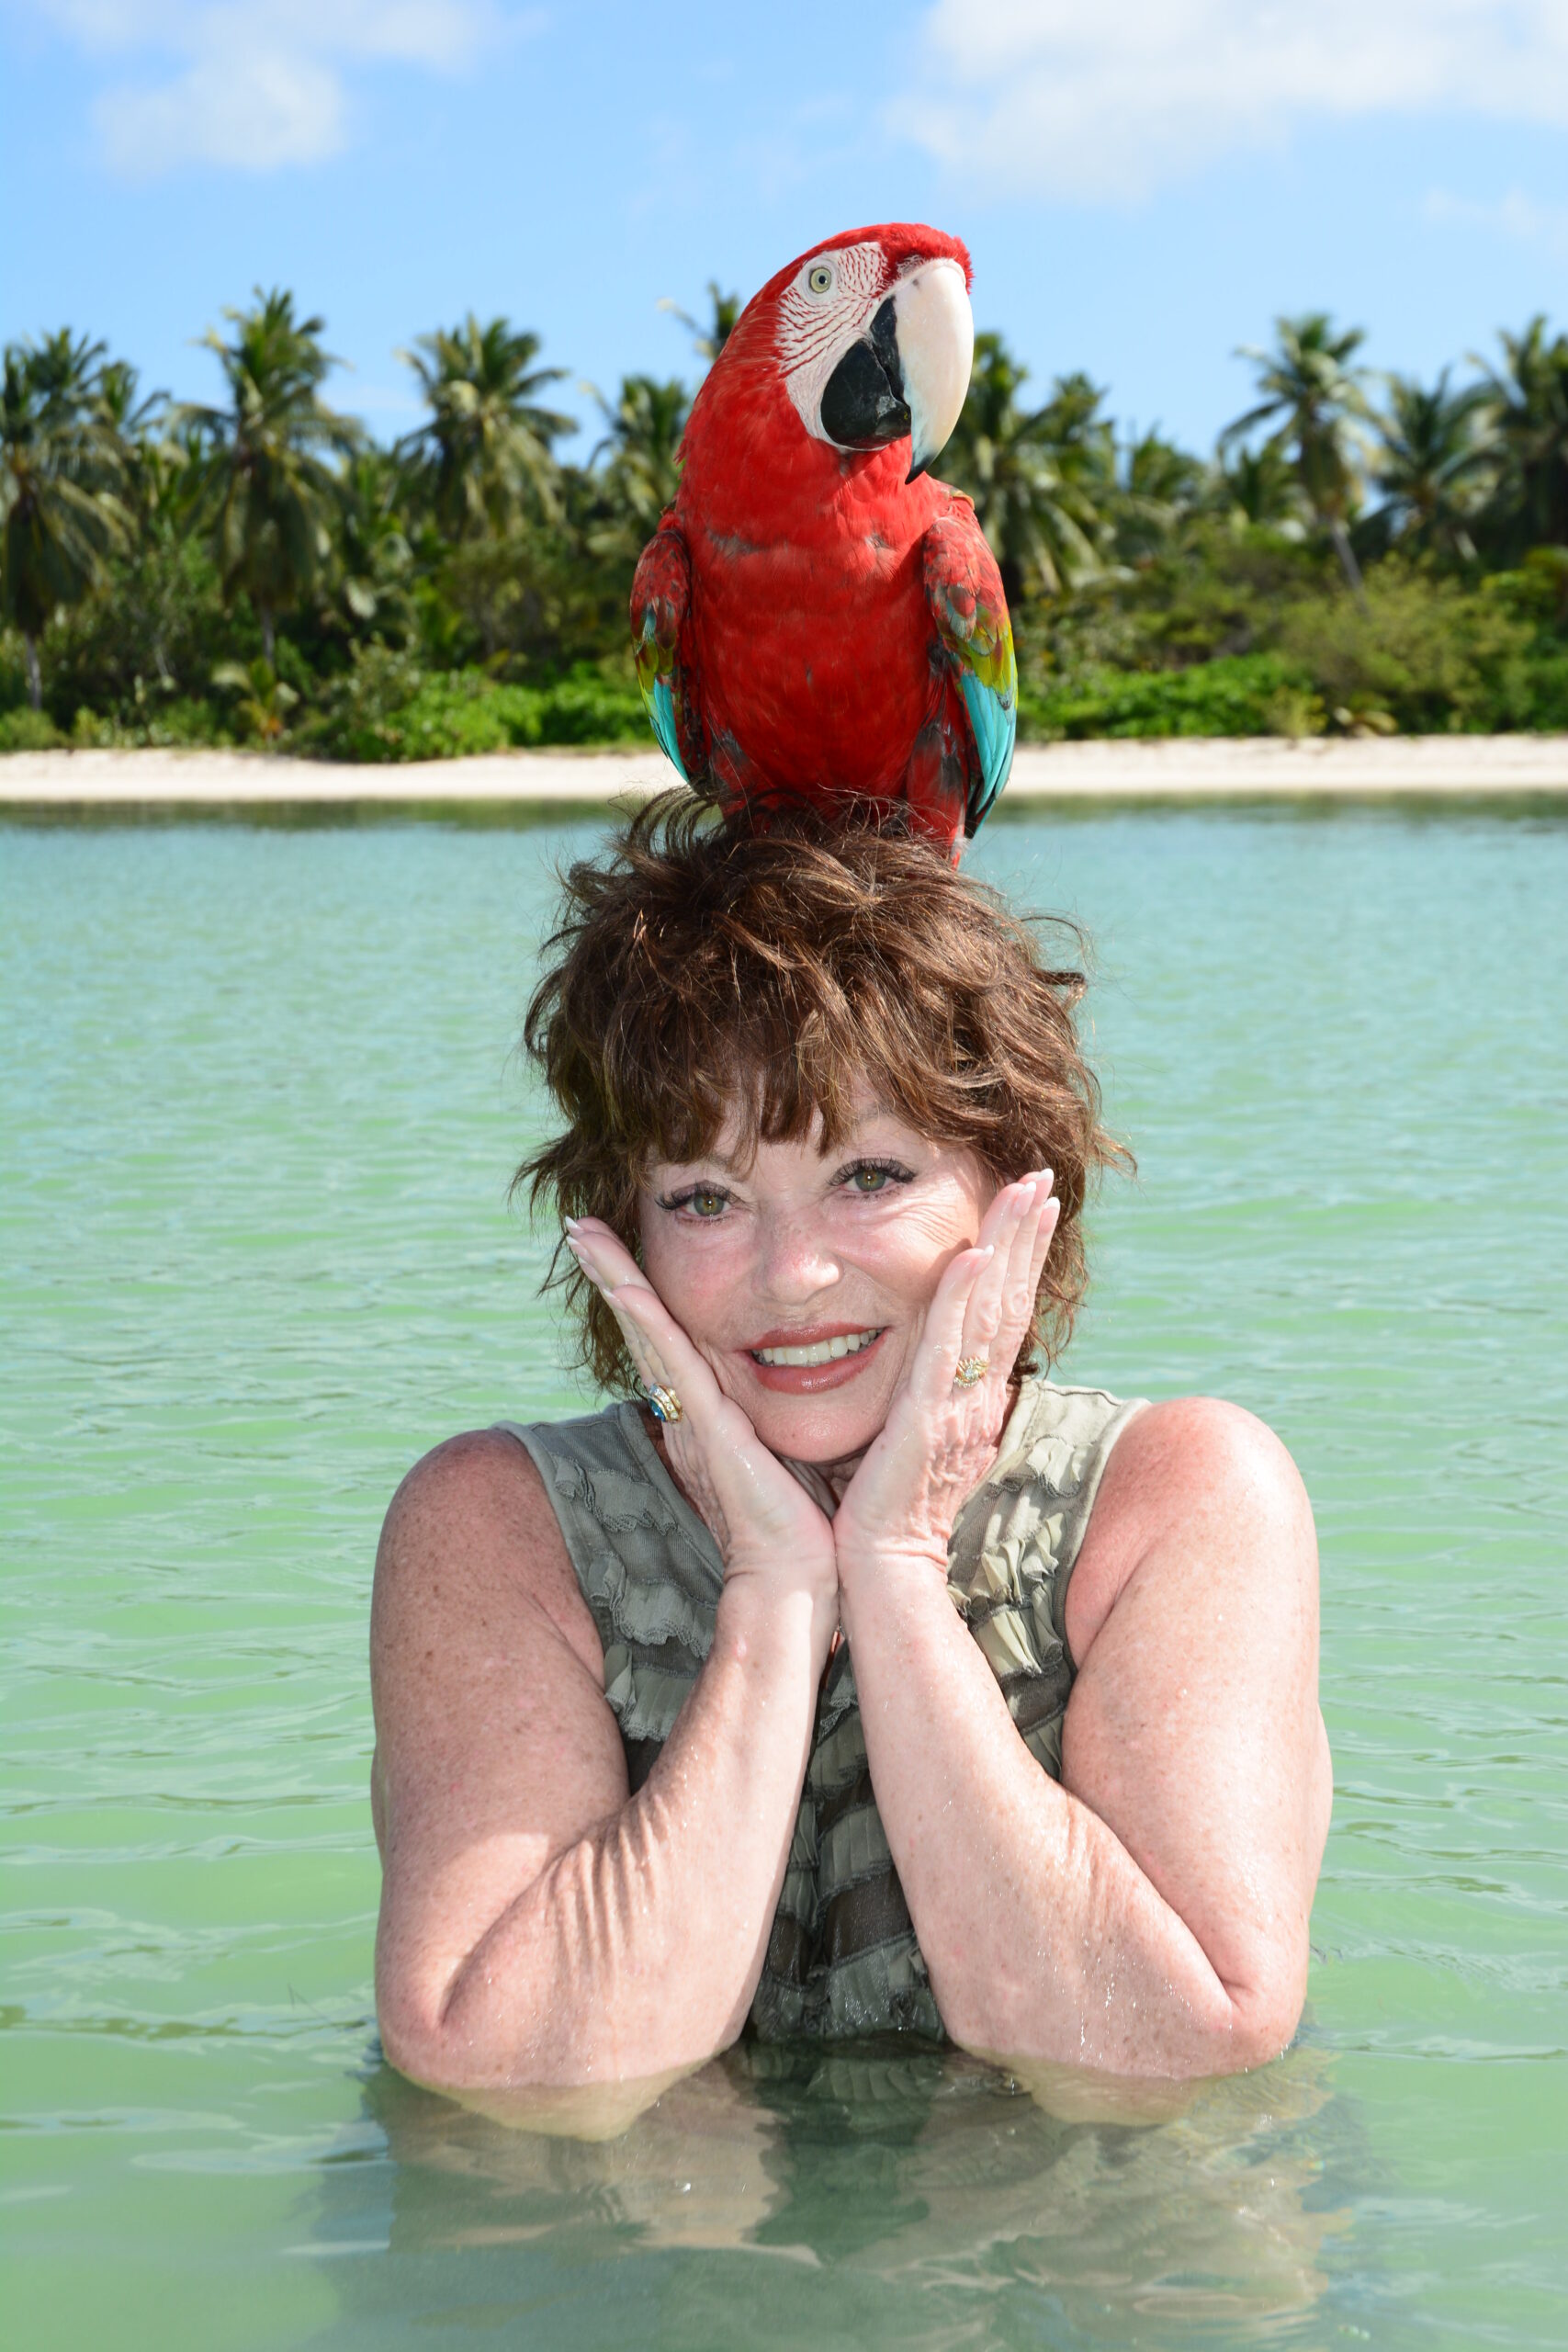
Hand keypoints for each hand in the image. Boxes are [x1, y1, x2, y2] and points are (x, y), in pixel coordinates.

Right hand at [563, 1220, 838, 1620]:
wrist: (797, 1571)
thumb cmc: (798, 1516)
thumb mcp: (781, 1446)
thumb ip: (772, 1413)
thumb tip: (791, 1378)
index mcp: (704, 1406)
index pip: (664, 1333)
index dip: (635, 1287)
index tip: (613, 1242)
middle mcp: (688, 1405)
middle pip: (641, 1323)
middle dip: (610, 1270)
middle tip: (578, 1222)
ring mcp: (693, 1414)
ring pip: (646, 1331)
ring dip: (615, 1279)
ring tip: (584, 1233)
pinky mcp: (708, 1428)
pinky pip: (672, 1364)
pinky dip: (645, 1322)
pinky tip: (627, 1287)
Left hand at [831, 1172, 1059, 1593]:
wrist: (883, 1561)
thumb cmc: (892, 1508)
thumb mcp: (924, 1440)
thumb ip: (938, 1400)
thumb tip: (952, 1376)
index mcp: (975, 1394)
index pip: (1006, 1311)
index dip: (1023, 1254)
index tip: (1035, 1203)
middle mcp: (977, 1390)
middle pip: (1011, 1296)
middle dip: (1028, 1232)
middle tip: (1042, 1176)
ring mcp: (957, 1399)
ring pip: (990, 1307)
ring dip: (1009, 1245)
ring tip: (1025, 1192)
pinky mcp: (927, 1412)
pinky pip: (949, 1344)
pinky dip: (963, 1296)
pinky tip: (975, 1254)